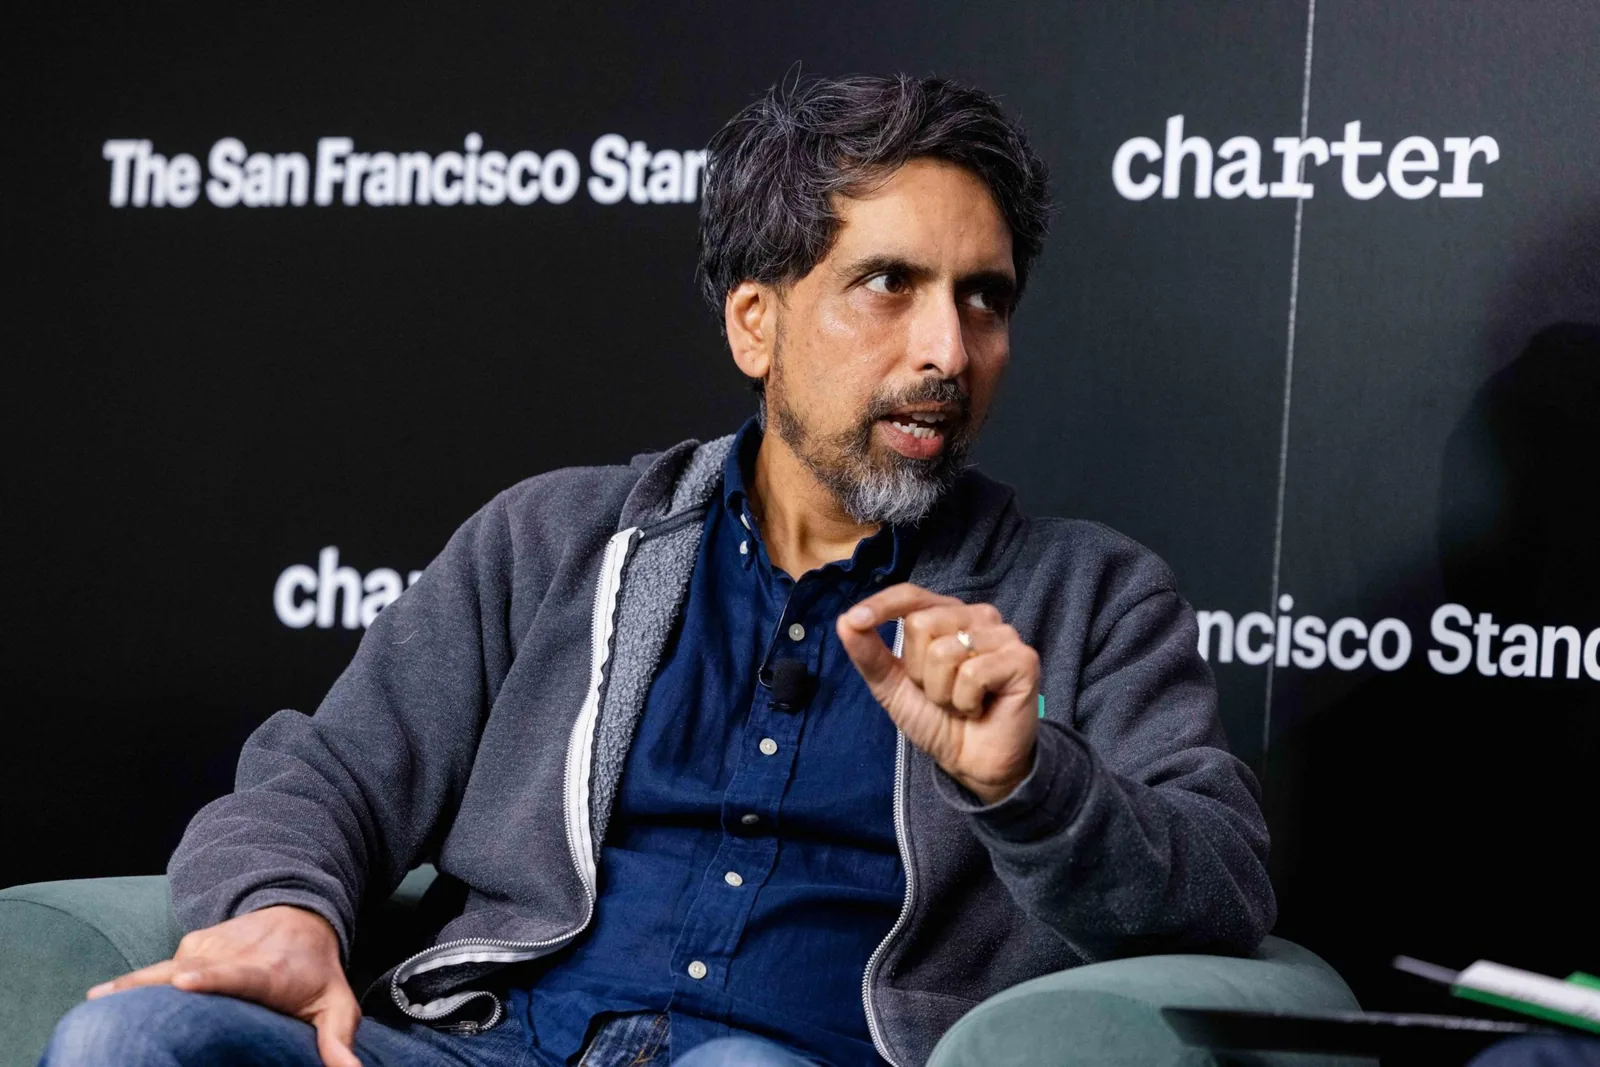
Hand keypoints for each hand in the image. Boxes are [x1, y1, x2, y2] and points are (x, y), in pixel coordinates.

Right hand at [87, 904, 361, 1066]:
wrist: (300, 916)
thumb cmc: (315, 972)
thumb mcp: (336, 1004)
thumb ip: (338, 1039)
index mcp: (264, 970)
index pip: (236, 974)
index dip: (209, 979)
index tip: (182, 982)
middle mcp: (229, 954)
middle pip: (184, 972)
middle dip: (149, 990)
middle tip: (109, 1010)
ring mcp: (203, 948)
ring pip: (162, 972)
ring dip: (130, 991)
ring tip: (96, 1009)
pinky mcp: (187, 948)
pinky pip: (156, 972)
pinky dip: (132, 988)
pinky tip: (104, 1004)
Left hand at [838, 583, 1039, 804]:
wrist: (972, 763)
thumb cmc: (938, 719)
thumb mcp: (893, 687)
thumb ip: (870, 654)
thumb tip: (845, 621)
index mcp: (947, 615)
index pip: (911, 595)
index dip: (881, 606)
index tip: (854, 621)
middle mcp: (977, 617)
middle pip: (921, 624)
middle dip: (919, 673)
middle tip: (941, 694)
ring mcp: (1003, 635)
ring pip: (944, 652)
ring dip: (942, 692)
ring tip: (960, 703)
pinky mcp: (1023, 659)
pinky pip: (973, 673)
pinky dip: (965, 702)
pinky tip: (979, 709)